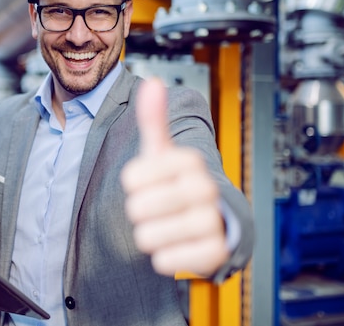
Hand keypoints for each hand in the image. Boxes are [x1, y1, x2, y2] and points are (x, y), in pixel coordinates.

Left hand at [121, 78, 228, 276]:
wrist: (211, 222)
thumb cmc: (177, 183)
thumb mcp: (162, 152)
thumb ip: (154, 119)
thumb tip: (152, 83)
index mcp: (190, 161)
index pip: (130, 179)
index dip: (133, 184)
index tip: (149, 182)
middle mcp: (206, 189)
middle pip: (137, 209)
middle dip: (139, 212)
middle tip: (158, 208)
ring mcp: (211, 222)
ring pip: (147, 237)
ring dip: (150, 235)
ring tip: (167, 226)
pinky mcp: (213, 254)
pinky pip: (164, 261)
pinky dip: (162, 257)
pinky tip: (177, 244)